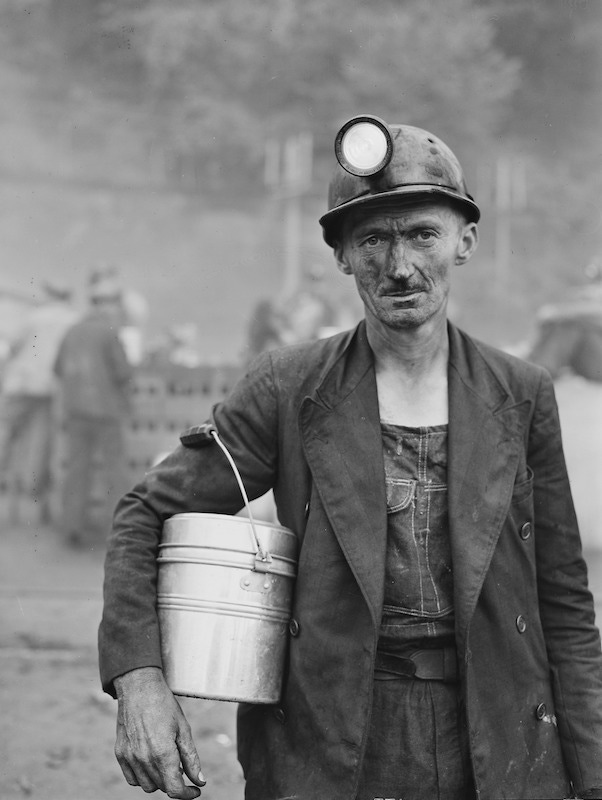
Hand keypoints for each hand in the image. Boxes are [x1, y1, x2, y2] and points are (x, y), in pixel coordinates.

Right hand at [114, 667, 205, 797]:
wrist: (139, 688)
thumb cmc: (164, 705)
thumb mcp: (184, 729)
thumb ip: (191, 758)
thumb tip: (200, 781)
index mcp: (162, 753)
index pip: (175, 790)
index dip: (187, 794)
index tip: (195, 790)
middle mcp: (143, 759)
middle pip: (163, 787)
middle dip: (176, 782)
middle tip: (182, 766)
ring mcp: (129, 758)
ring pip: (147, 786)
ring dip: (160, 781)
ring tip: (166, 762)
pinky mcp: (120, 754)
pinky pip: (132, 778)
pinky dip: (143, 777)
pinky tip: (151, 762)